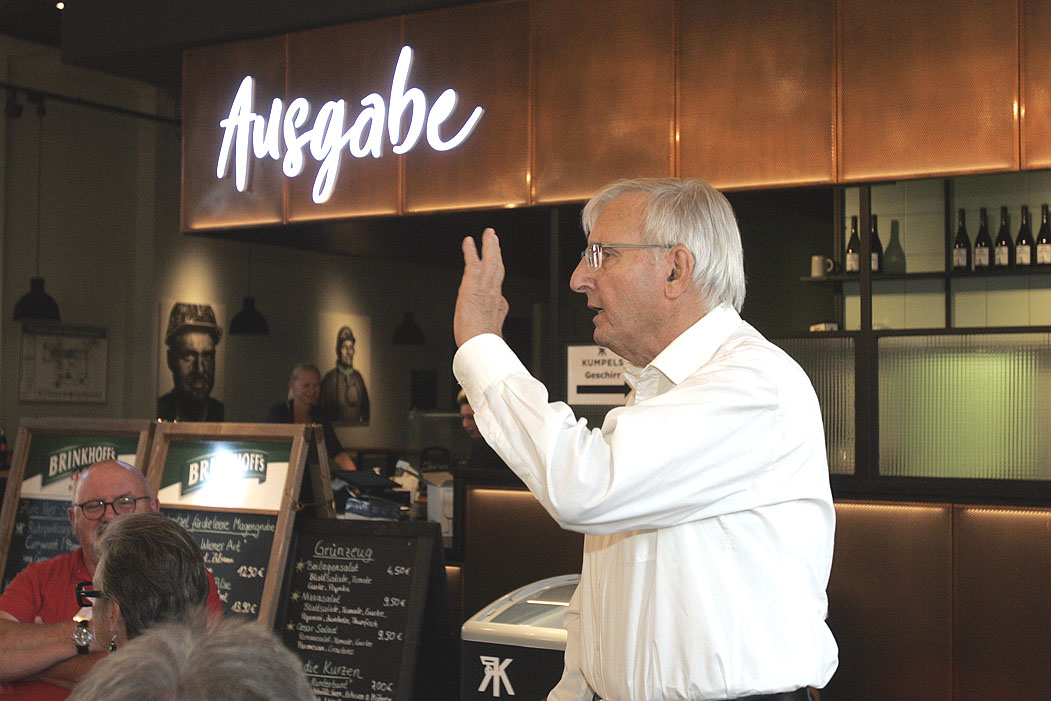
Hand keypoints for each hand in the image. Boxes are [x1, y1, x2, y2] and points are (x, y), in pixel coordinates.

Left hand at [454, 227, 508, 346]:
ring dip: (489, 245)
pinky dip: (471, 251)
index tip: (496, 267)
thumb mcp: (490, 334)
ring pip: (490, 261)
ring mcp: (484, 287)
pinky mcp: (472, 284)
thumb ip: (492, 328)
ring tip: (488, 234)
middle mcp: (494, 293)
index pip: (498, 285)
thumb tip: (494, 333)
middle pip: (498, 267)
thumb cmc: (481, 343)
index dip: (497, 275)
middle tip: (495, 239)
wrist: (480, 343)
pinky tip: (468, 241)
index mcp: (498, 305)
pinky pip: (473, 262)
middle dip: (497, 252)